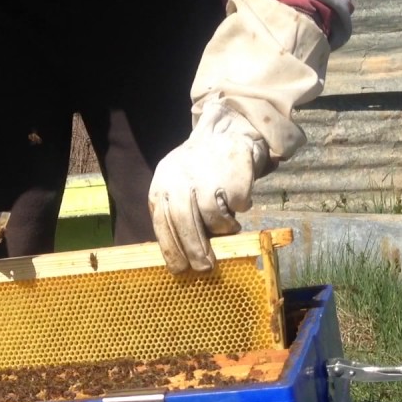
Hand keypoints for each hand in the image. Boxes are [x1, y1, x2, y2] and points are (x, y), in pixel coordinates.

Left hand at [148, 102, 268, 273]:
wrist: (225, 131)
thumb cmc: (198, 170)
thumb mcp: (176, 185)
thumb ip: (176, 213)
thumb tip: (184, 257)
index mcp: (162, 185)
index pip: (162, 224)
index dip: (171, 249)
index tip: (180, 270)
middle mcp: (180, 179)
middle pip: (185, 223)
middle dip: (195, 250)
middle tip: (205, 268)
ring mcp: (206, 175)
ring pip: (213, 217)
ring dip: (223, 228)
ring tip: (229, 226)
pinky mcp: (232, 172)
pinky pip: (237, 204)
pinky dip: (240, 208)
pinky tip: (238, 201)